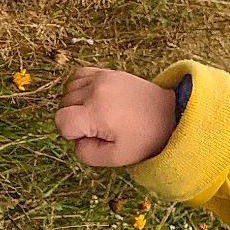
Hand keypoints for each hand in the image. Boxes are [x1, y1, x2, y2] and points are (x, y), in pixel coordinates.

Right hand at [53, 65, 177, 167]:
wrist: (169, 114)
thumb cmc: (145, 138)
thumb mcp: (116, 157)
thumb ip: (87, 154)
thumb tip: (75, 140)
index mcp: (97, 112)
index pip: (61, 121)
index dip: (71, 134)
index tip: (91, 137)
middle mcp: (95, 90)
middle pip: (63, 105)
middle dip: (76, 120)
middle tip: (100, 129)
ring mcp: (100, 77)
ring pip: (68, 91)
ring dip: (76, 105)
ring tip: (98, 115)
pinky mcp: (106, 72)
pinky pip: (78, 76)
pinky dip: (79, 89)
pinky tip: (93, 100)